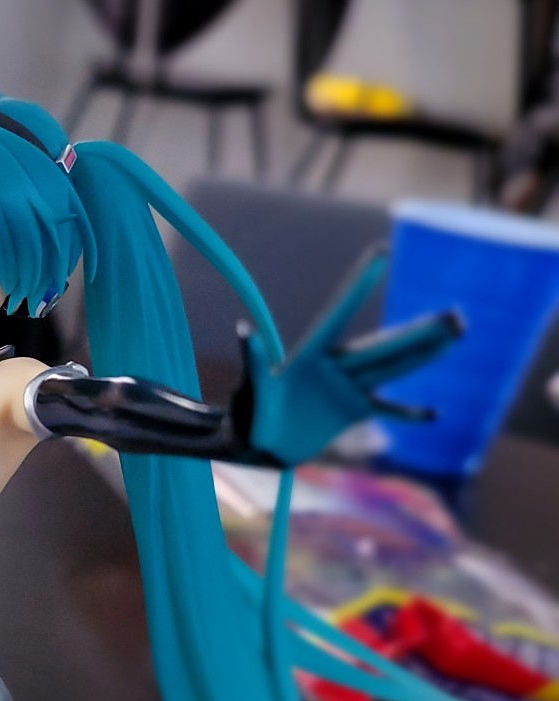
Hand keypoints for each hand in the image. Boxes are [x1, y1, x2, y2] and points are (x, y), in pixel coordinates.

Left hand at [238, 246, 464, 467]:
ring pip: (394, 367)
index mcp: (312, 356)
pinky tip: (434, 413)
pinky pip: (387, 410)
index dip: (359, 285)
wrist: (257, 447)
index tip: (381, 253)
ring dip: (424, 354)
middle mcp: (336, 367)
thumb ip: (255, 361)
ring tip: (455, 335)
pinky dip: (408, 413)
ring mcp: (349, 388)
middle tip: (456, 316)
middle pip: (385, 346)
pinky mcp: (353, 412)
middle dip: (420, 332)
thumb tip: (245, 331)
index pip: (340, 314)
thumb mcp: (253, 390)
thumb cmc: (249, 416)